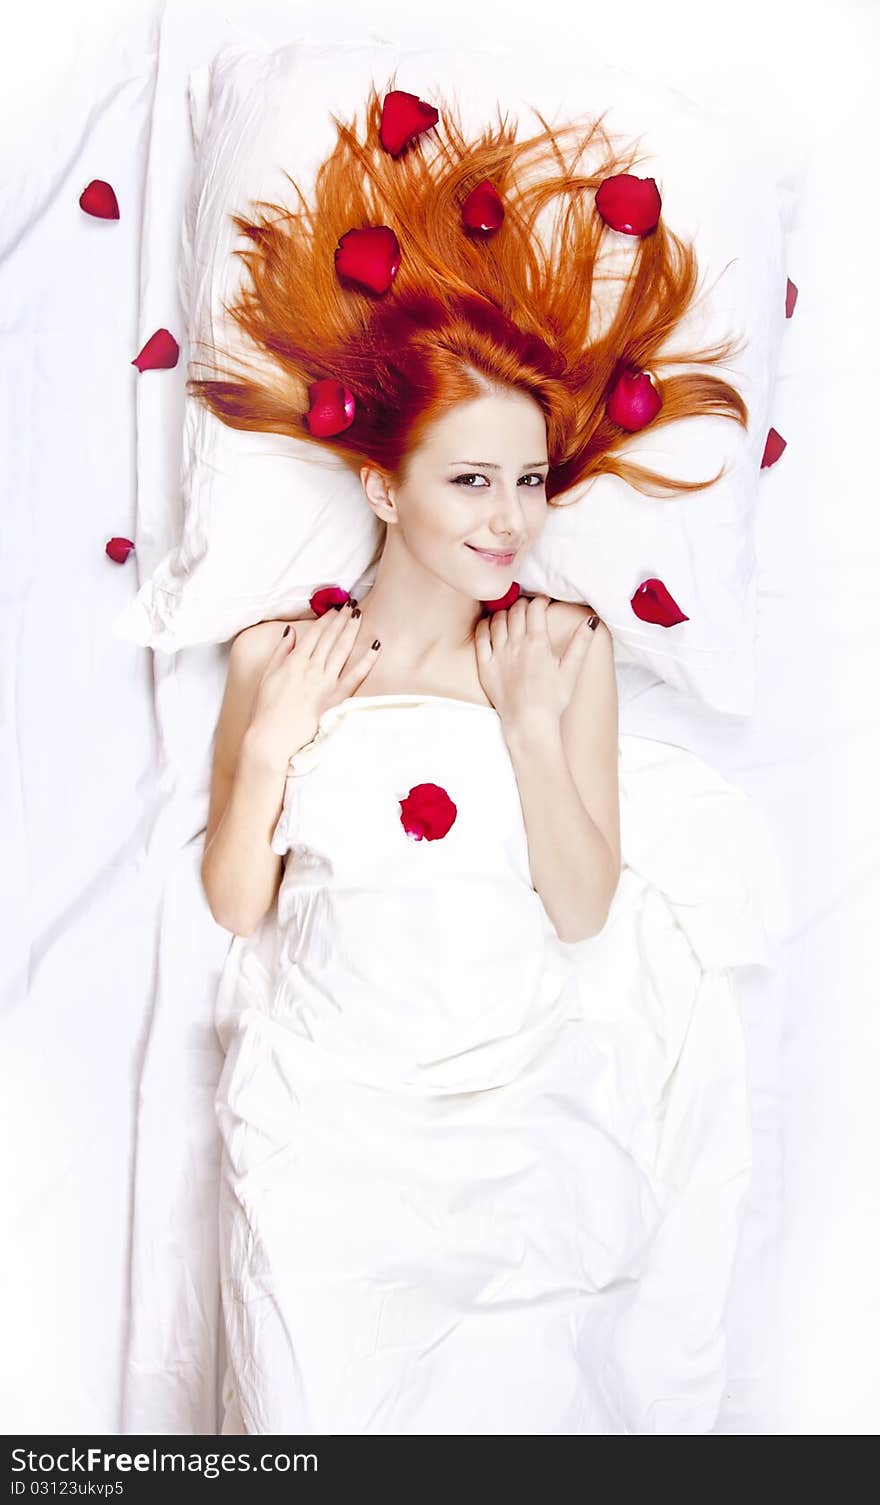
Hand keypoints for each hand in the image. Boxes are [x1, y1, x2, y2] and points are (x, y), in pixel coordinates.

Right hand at [247, 602, 381, 768]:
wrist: (272, 738)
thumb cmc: (266, 710)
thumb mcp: (267, 676)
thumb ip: (281, 653)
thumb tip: (291, 632)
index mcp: (294, 662)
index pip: (314, 634)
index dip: (325, 619)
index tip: (334, 609)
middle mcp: (312, 668)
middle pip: (330, 638)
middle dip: (341, 619)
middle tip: (351, 605)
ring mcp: (325, 682)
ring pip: (342, 650)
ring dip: (351, 630)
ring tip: (359, 615)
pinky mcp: (336, 698)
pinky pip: (356, 675)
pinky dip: (367, 660)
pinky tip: (375, 646)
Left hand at [474, 595, 595, 732]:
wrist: (529, 723)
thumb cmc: (552, 699)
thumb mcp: (571, 670)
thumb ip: (580, 643)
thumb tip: (592, 621)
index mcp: (537, 643)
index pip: (534, 608)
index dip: (539, 601)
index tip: (543, 603)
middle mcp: (516, 644)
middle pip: (515, 611)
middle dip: (523, 604)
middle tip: (528, 608)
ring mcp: (498, 654)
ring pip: (497, 620)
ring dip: (505, 613)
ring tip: (511, 616)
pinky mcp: (485, 665)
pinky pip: (480, 636)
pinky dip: (485, 626)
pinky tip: (490, 626)